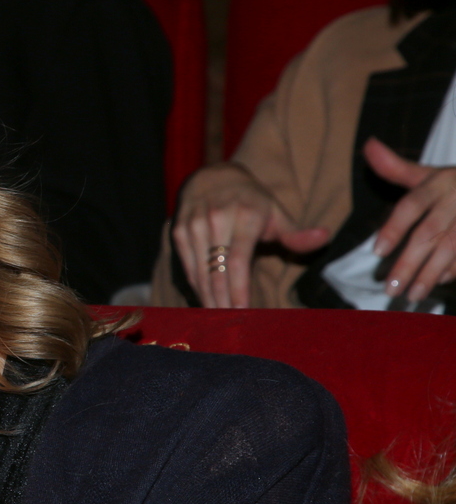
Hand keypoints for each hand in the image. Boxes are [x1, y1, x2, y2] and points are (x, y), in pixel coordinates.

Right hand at [172, 162, 329, 307]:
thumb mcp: (276, 212)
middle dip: (222, 301)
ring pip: (199, 272)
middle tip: (229, 325)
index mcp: (244, 216)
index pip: (238, 261)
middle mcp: (215, 220)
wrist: (212, 177)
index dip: (239, 289)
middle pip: (216, 271)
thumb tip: (324, 237)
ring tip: (216, 319)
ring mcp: (193, 226)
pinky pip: (187, 267)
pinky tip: (205, 301)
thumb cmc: (251, 201)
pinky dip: (196, 287)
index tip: (242, 312)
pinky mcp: (178, 232)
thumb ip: (296, 233)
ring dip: (207, 298)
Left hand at [365, 137, 455, 302]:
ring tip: (411, 295)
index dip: (394, 227)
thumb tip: (368, 144)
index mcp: (439, 183)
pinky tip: (439, 283)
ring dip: (431, 274)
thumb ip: (396, 167)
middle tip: (389, 288)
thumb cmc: (455, 182)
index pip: (412, 205)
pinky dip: (454, 269)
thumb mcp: (429, 172)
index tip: (376, 252)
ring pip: (451, 248)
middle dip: (409, 262)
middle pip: (429, 233)